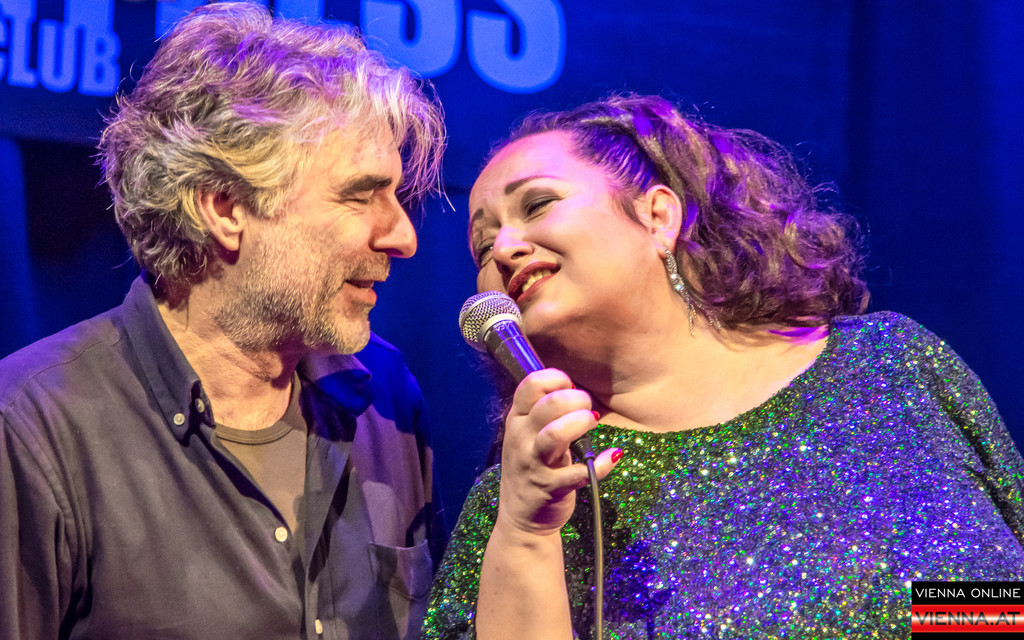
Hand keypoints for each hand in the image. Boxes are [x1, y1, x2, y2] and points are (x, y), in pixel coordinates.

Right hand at [496, 368, 621, 537]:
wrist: (522, 520)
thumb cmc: (532, 468)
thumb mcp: (528, 436)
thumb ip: (545, 413)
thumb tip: (576, 390)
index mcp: (517, 420)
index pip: (531, 384)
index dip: (556, 379)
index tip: (572, 388)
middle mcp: (521, 438)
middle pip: (547, 405)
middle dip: (575, 399)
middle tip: (588, 407)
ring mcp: (534, 464)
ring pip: (554, 435)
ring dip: (579, 423)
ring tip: (594, 421)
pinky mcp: (550, 488)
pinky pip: (576, 474)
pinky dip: (599, 465)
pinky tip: (611, 456)